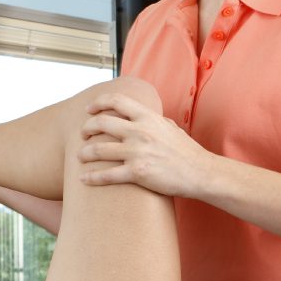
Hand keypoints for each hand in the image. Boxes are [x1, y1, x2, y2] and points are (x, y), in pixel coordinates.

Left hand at [78, 91, 213, 198]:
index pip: (116, 101)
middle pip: (101, 123)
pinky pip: (107, 175)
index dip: (97, 103)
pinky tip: (84, 179)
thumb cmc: (187, 152)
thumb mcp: (172, 127)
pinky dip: (92, 177)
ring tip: (80, 156)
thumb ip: (155, 120)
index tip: (88, 110)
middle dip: (86, 128)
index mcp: (148, 117)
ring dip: (85, 153)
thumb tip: (146, 116)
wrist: (200, 173)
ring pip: (99, 149)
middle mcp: (140, 131)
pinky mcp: (137, 173)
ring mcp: (137, 152)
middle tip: (82, 134)